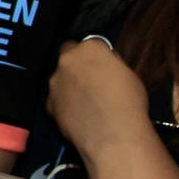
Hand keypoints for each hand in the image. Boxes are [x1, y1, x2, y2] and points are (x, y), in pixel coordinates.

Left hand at [45, 39, 150, 163]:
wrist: (113, 134)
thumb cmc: (128, 104)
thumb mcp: (129, 75)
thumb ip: (111, 64)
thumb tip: (105, 65)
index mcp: (90, 48)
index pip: (91, 44)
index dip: (97, 56)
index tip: (103, 65)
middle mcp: (67, 60)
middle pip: (68, 56)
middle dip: (77, 64)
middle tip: (91, 80)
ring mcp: (55, 82)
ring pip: (59, 78)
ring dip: (69, 84)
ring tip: (87, 101)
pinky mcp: (48, 102)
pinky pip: (55, 98)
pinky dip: (64, 103)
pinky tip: (78, 113)